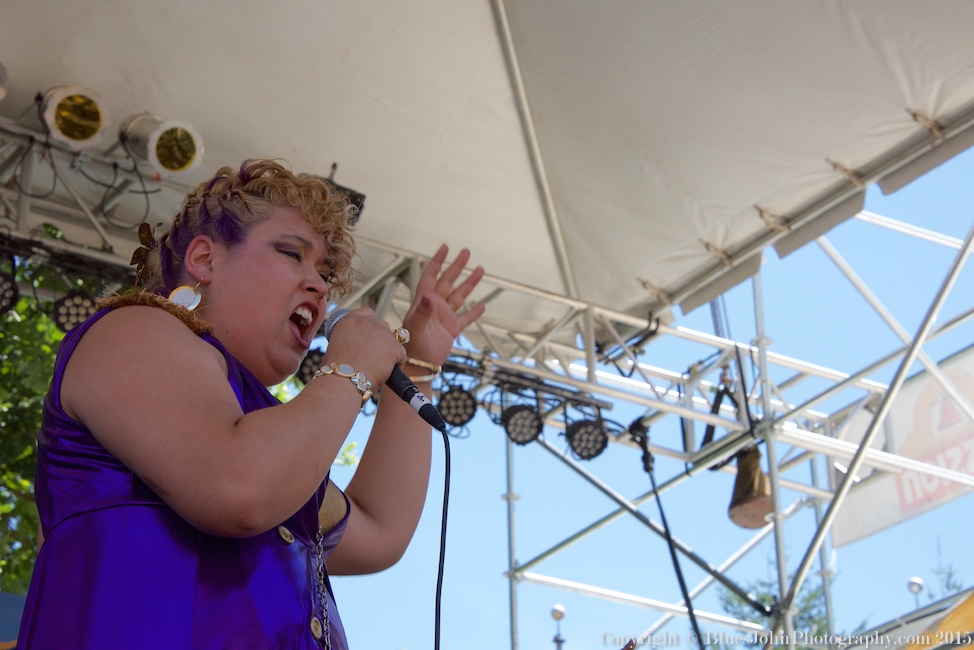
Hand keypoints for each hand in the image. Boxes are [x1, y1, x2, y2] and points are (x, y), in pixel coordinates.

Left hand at [401, 244, 484, 365]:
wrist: (418, 365)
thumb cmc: (412, 346)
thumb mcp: (416, 327)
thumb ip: (422, 311)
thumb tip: (428, 296)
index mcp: (424, 302)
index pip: (431, 276)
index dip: (437, 261)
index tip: (445, 248)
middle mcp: (435, 307)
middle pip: (448, 281)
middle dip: (457, 267)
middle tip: (467, 252)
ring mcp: (444, 318)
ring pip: (459, 296)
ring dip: (469, 284)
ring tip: (480, 270)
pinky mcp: (451, 330)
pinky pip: (465, 318)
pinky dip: (474, 312)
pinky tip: (482, 305)